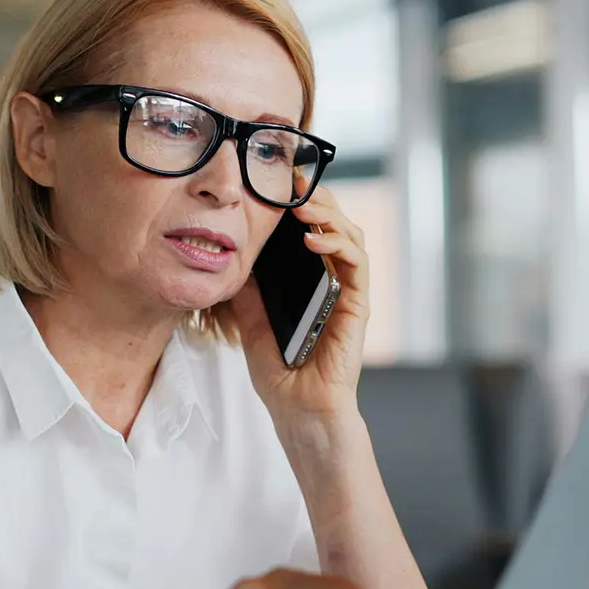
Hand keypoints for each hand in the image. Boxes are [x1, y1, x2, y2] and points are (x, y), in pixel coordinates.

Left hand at [233, 186, 368, 418]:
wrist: (297, 410)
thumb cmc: (280, 372)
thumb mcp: (250, 321)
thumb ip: (247, 289)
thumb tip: (231, 254)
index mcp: (311, 280)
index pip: (312, 229)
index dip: (301, 202)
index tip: (278, 181)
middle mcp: (334, 281)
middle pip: (335, 223)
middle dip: (317, 196)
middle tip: (292, 177)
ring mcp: (348, 291)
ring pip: (351, 235)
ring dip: (328, 214)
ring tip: (301, 204)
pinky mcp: (357, 306)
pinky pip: (356, 265)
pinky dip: (338, 245)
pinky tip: (313, 239)